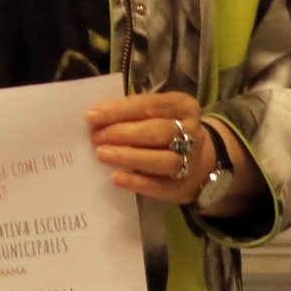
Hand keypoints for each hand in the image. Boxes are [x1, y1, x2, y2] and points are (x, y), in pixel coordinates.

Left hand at [86, 91, 260, 215]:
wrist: (197, 163)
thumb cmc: (164, 131)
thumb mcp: (156, 114)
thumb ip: (131, 114)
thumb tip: (96, 118)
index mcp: (183, 106)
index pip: (151, 105)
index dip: (120, 110)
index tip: (92, 116)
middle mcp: (192, 132)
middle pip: (159, 131)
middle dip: (124, 133)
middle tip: (96, 137)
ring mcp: (191, 160)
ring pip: (163, 160)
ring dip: (130, 157)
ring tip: (102, 154)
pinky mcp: (182, 186)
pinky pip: (160, 185)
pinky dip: (137, 182)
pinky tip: (116, 177)